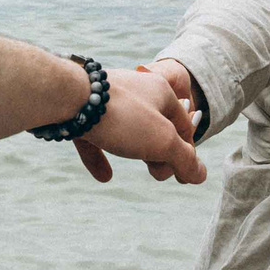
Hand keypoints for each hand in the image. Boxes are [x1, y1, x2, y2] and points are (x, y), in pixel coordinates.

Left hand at [71, 65, 205, 185]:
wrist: (69, 98)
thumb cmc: (122, 117)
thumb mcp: (162, 141)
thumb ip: (183, 158)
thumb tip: (200, 174)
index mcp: (161, 92)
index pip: (184, 124)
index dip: (187, 153)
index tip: (183, 176)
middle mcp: (136, 92)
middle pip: (157, 127)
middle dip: (162, 154)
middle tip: (158, 174)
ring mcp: (108, 102)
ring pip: (128, 131)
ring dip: (137, 152)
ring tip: (143, 169)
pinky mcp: (83, 113)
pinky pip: (96, 137)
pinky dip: (102, 156)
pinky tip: (104, 176)